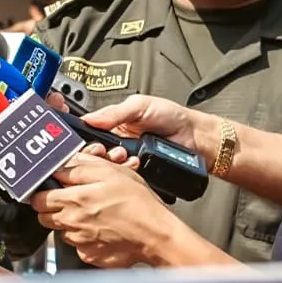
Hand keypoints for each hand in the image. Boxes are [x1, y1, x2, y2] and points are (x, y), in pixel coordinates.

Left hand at [29, 153, 172, 268]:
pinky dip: (85, 238)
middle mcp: (71, 223)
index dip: (44, 192)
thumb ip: (80, 167)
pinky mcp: (89, 255)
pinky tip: (101, 230)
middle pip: (45, 216)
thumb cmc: (139, 204)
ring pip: (61, 230)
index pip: (37, 198)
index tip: (52, 189)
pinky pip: (78, 245)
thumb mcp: (111, 173)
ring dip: (71, 223)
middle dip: (54, 207)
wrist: (157, 236)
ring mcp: (79, 242)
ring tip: (93, 215)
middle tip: (74, 200)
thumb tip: (59, 166)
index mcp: (73, 199)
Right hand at [82, 94, 214, 162]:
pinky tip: (135, 163)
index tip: (91, 143)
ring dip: (114, 163)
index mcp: (113, 124)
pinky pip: (124, 176)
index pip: (89, 134)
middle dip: (100, 154)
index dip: (86, 140)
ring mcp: (126, 159)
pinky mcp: (137, 172)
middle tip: (112, 150)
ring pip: (108, 167)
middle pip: (95, 154)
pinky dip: (127, 171)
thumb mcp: (139, 106)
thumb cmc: (171, 116)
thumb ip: (114, 112)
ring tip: (126, 155)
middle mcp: (116, 143)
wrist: (195, 136)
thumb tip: (89, 118)